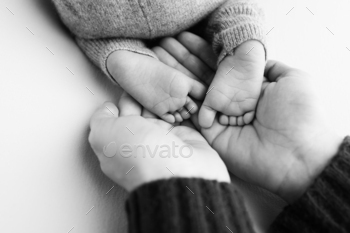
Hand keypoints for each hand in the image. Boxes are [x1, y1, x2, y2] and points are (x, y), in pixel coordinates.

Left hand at [88, 92, 229, 191]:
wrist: (181, 173)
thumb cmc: (140, 153)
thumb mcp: (104, 133)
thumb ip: (100, 118)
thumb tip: (108, 108)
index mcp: (119, 142)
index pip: (120, 113)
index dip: (125, 98)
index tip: (132, 86)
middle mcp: (140, 141)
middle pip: (141, 109)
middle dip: (145, 95)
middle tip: (152, 84)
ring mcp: (163, 139)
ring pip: (161, 110)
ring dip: (164, 99)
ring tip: (167, 89)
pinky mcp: (185, 137)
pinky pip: (181, 116)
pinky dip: (182, 106)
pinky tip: (181, 97)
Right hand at [107, 50, 205, 122]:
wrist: (135, 71)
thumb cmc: (153, 69)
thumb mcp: (174, 73)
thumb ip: (186, 84)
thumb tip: (191, 95)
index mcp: (186, 82)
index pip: (203, 94)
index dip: (203, 97)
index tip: (199, 97)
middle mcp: (181, 95)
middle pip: (194, 107)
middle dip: (192, 108)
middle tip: (186, 106)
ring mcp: (171, 105)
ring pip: (184, 115)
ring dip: (182, 114)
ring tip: (176, 109)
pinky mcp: (160, 111)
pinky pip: (172, 120)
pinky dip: (172, 119)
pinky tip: (169, 113)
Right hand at [160, 32, 342, 202]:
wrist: (297, 152)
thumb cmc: (299, 113)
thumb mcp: (293, 80)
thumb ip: (274, 68)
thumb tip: (262, 61)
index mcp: (251, 91)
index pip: (223, 69)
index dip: (206, 55)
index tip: (188, 40)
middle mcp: (234, 105)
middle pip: (207, 81)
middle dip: (187, 64)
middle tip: (167, 47)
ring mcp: (223, 120)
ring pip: (197, 97)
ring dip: (180, 79)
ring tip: (161, 60)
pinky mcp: (214, 135)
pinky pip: (194, 116)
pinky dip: (181, 101)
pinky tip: (167, 82)